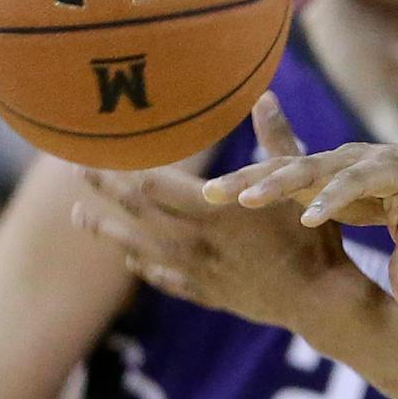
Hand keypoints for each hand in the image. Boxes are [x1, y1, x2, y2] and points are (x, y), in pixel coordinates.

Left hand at [72, 110, 368, 333]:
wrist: (320, 301)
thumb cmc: (313, 238)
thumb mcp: (298, 184)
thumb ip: (277, 141)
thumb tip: (266, 97)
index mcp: (214, 211)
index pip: (153, 184)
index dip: (125, 166)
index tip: (103, 148)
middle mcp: (196, 241)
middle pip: (137, 212)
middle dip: (105, 189)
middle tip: (77, 169)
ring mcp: (197, 270)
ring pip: (139, 248)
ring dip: (107, 230)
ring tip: (78, 216)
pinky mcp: (207, 293)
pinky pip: (163, 278)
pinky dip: (142, 267)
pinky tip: (130, 260)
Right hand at [200, 93, 397, 305]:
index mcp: (384, 167)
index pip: (354, 182)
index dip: (333, 199)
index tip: (311, 219)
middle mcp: (350, 158)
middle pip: (308, 167)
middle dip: (275, 183)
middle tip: (244, 199)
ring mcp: (327, 162)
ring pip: (282, 167)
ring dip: (246, 180)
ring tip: (210, 195)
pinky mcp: (311, 173)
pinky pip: (275, 175)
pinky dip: (246, 183)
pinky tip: (210, 196)